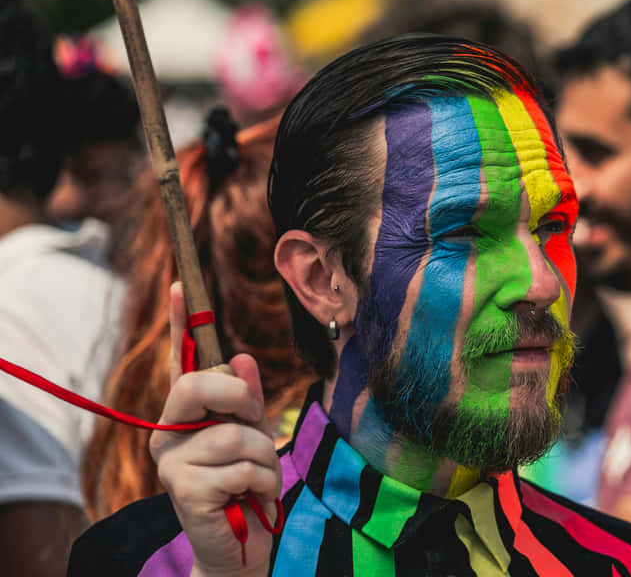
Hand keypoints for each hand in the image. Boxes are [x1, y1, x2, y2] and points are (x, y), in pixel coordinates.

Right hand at [150, 283, 280, 576]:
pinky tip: (253, 498)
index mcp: (185, 415)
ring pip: (234, 434)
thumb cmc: (247, 486)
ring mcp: (171, 464)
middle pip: (200, 385)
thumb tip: (244, 359)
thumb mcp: (254, 437)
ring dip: (264, 457)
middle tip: (254, 425)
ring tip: (259, 478)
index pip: (181, 362)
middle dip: (241, 399)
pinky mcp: (184, 492)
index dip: (181, 322)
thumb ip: (247, 401)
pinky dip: (264, 483)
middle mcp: (167, 434)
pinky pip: (242, 469)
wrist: (241, 547)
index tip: (180, 284)